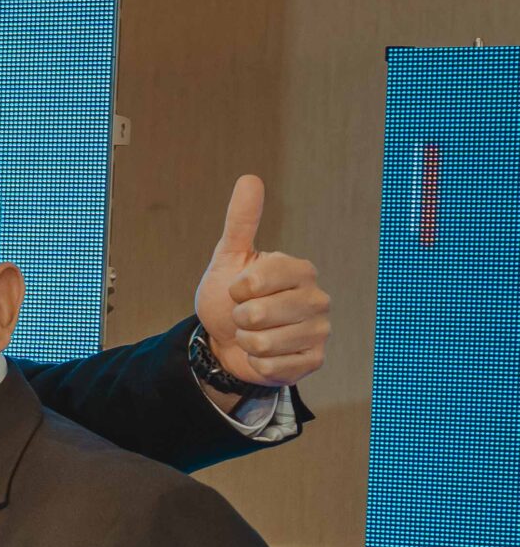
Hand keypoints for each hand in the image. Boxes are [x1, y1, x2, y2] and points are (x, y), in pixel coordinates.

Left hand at [193, 175, 330, 389]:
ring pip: (263, 344)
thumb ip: (241, 222)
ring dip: (246, 343)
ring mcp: (319, 330)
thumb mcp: (229, 259)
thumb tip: (250, 178)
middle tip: (245, 316)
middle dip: (239, 319)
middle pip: (259, 315)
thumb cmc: (229, 298)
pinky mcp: (314, 360)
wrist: (227, 342)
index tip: (239, 290)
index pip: (257, 281)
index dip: (236, 290)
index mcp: (300, 269)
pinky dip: (257, 364)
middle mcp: (317, 297)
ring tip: (253, 334)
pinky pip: (272, 367)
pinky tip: (264, 355)